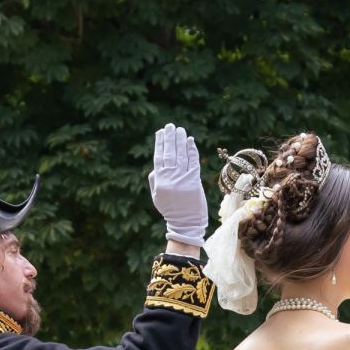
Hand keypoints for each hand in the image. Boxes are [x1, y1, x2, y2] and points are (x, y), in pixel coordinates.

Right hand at [148, 124, 208, 247]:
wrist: (185, 223)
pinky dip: (192, 150)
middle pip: (169, 153)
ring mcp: (182, 179)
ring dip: (180, 141)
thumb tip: (156, 166)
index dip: (159, 143)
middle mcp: (170, 178)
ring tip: (180, 130)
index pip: (158, 157)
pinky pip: (193, 162)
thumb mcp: (157, 196)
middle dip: (170, 138)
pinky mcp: (194, 181)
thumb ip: (155, 180)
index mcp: (159, 181)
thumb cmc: (170, 210)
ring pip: (181, 155)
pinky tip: (190, 141)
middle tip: (171, 126)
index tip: (160, 132)